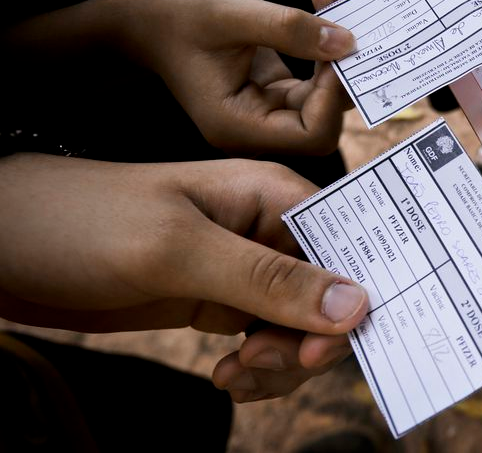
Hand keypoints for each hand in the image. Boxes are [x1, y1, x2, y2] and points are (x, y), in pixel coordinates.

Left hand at [0, 153, 368, 400]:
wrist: (7, 242)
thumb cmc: (83, 223)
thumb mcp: (178, 252)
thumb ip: (267, 280)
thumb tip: (356, 306)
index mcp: (273, 196)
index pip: (347, 250)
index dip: (348, 302)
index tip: (314, 350)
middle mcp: (268, 230)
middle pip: (331, 297)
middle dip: (305, 342)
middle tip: (255, 362)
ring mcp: (243, 268)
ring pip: (301, 327)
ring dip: (280, 362)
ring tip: (233, 373)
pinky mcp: (217, 300)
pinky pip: (265, 341)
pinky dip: (256, 369)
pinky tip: (225, 375)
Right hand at [123, 0, 355, 155]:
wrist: (143, 16)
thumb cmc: (175, 15)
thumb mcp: (231, 14)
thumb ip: (289, 29)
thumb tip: (347, 43)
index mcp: (238, 125)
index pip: (314, 134)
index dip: (334, 97)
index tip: (337, 46)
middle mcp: (254, 128)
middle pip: (324, 119)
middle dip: (342, 71)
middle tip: (346, 17)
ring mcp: (265, 111)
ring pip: (325, 96)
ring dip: (337, 51)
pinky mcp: (273, 90)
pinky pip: (314, 78)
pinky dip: (324, 44)